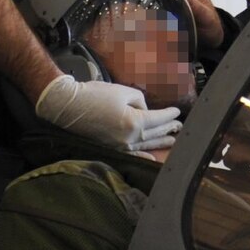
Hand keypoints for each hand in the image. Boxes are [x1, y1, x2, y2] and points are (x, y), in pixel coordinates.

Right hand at [35, 74, 181, 151]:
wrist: (69, 106)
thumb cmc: (95, 95)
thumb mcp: (123, 91)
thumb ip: (140, 101)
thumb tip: (145, 110)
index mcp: (134, 122)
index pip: (158, 119)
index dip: (169, 115)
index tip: (177, 111)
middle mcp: (129, 138)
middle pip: (154, 133)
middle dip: (168, 128)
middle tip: (179, 126)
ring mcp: (120, 145)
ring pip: (146, 144)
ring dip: (160, 142)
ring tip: (172, 140)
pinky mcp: (112, 148)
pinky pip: (132, 153)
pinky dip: (143, 155)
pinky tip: (151, 158)